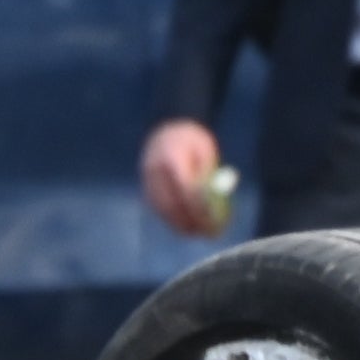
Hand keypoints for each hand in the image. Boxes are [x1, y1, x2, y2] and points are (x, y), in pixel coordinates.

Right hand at [138, 120, 228, 237]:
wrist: (167, 127)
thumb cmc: (192, 138)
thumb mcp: (206, 150)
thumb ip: (208, 174)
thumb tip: (214, 202)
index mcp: (171, 156)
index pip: (185, 189)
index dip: (198, 208)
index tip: (213, 222)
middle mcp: (154, 168)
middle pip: (170, 201)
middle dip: (189, 221)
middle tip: (206, 233)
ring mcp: (146, 176)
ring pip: (161, 206)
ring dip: (178, 223)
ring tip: (197, 233)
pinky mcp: (145, 183)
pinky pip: (156, 204)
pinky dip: (169, 217)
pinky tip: (183, 225)